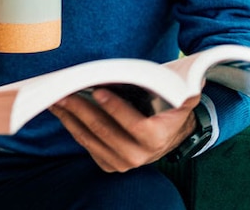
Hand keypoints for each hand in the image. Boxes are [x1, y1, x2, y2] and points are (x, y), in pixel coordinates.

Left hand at [49, 89, 199, 171]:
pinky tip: (61, 112)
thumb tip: (194, 84)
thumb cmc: (168, 111)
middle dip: (81, 109)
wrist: (168, 138)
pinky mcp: (108, 165)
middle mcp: (138, 156)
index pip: (134, 125)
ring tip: (55, 100)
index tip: (98, 91)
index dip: (115, 108)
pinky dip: (72, 127)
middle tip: (64, 92)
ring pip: (90, 138)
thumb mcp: (181, 101)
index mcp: (156, 139)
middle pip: (104, 130)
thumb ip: (185, 93)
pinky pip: (86, 144)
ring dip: (69, 118)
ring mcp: (121, 163)